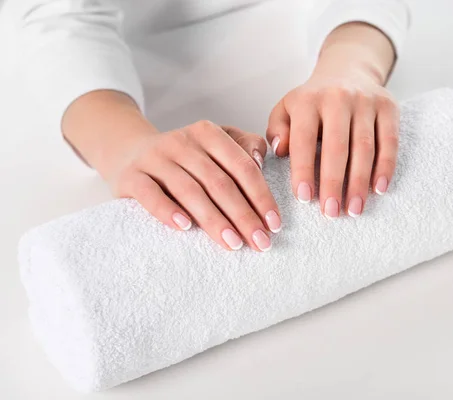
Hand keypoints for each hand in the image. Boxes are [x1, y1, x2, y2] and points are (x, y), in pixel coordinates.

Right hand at [107, 121, 280, 251]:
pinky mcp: (131, 176)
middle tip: (260, 242)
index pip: (242, 166)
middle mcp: (182, 142)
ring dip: (214, 220)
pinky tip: (185, 228)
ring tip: (233, 243)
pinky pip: (150, 195)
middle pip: (219, 182)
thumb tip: (261, 162)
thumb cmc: (185, 156)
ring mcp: (154, 158)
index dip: (261, 197)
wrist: (130, 152)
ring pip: (189, 191)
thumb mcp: (216, 143)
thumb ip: (244, 146)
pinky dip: (168, 211)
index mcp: (208, 133)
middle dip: (244, 216)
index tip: (275, 225)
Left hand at [266, 68, 398, 218]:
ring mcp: (366, 101)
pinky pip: (389, 141)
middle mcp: (338, 97)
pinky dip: (385, 167)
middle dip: (333, 182)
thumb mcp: (287, 108)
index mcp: (308, 100)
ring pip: (365, 147)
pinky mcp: (389, 107)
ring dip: (359, 182)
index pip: (304, 138)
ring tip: (353, 209)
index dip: (303, 169)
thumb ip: (277, 129)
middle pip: (337, 146)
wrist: (348, 69)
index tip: (304, 197)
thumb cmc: (313, 101)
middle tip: (330, 212)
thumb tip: (280, 150)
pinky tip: (378, 189)